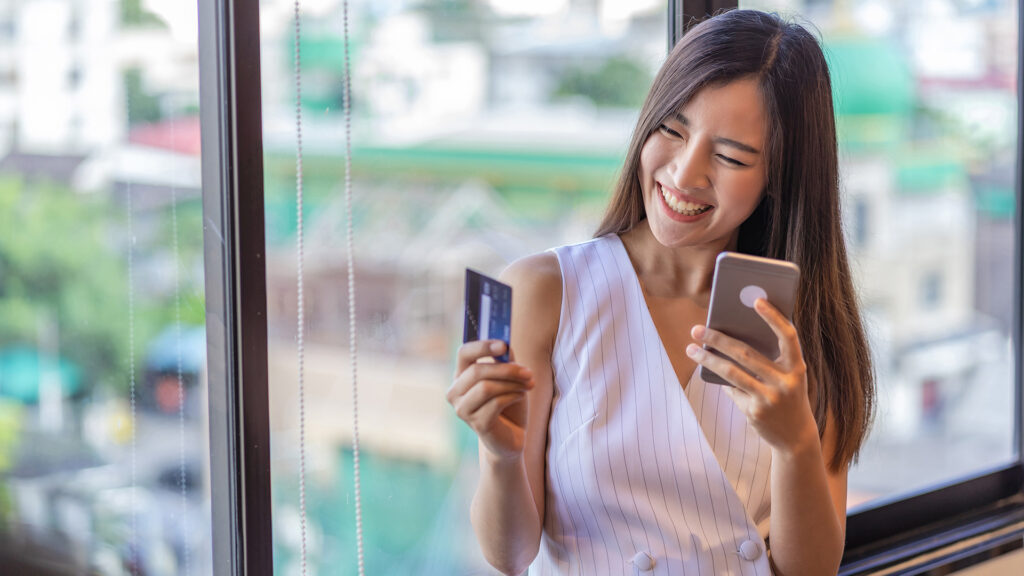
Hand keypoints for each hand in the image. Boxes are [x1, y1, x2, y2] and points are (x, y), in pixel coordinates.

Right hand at [447, 340, 533, 461]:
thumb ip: (504, 361)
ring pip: (486, 387)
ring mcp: (463, 410)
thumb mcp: (508, 379)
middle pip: (477, 371)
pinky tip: (521, 396)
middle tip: (528, 371)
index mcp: (460, 376)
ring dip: (512, 384)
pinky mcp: (476, 424)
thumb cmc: (508, 404)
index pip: (464, 353)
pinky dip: (513, 397)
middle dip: (506, 369)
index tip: (503, 345)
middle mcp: (455, 392)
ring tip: (528, 385)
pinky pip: (496, 403)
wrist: (511, 437)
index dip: (482, 346)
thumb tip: (505, 345)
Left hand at [686, 298, 817, 454]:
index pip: (788, 336)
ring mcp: (770, 398)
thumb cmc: (786, 396)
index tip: (757, 300)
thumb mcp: (786, 377)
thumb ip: (767, 359)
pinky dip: (721, 381)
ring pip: (731, 372)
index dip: (774, 318)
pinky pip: (731, 390)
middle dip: (718, 339)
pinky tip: (709, 372)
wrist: (795, 437)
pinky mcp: (756, 412)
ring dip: (707, 359)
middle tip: (697, 329)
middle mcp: (786, 382)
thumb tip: (729, 338)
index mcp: (797, 367)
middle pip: (746, 353)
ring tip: (691, 349)